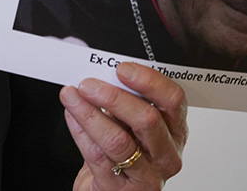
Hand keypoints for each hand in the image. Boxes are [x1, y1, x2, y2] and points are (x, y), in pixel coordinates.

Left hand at [60, 63, 186, 189]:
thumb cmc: (124, 155)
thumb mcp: (131, 124)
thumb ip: (125, 101)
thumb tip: (101, 74)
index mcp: (175, 131)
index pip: (173, 100)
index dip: (148, 81)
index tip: (122, 68)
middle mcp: (166, 155)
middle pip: (147, 120)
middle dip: (113, 96)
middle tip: (88, 84)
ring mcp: (146, 176)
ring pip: (118, 140)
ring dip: (89, 113)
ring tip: (71, 96)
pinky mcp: (120, 190)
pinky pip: (97, 156)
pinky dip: (80, 132)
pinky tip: (71, 117)